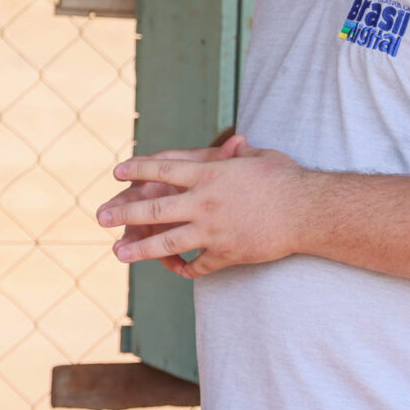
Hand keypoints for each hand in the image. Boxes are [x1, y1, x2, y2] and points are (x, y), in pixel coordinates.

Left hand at [95, 136, 316, 279]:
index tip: (118, 171)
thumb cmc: (287, 178)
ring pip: (167, 242)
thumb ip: (236, 154)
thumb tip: (235, 141)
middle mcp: (204, 202)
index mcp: (209, 174)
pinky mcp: (226, 253)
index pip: (162, 170)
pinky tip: (175, 269)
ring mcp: (213, 231)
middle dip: (123, 213)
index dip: (138, 169)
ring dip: (140, 249)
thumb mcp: (258, 158)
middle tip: (99, 217)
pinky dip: (185, 268)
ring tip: (118, 253)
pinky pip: (198, 265)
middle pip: (153, 209)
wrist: (309, 211)